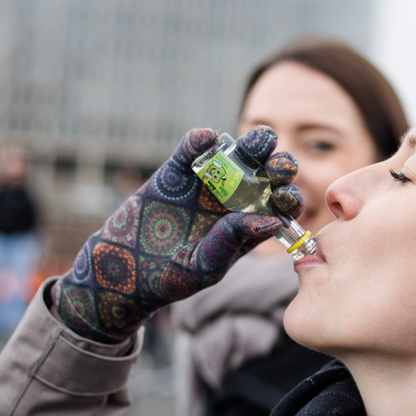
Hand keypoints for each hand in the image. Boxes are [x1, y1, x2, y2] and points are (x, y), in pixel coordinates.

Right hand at [52, 127, 302, 342]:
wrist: (125, 267)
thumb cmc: (171, 277)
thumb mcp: (204, 267)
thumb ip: (231, 243)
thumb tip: (268, 220)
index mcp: (253, 223)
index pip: (283, 206)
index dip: (290, 198)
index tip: (286, 198)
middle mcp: (239, 197)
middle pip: (269, 173)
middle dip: (280, 165)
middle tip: (278, 167)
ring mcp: (211, 179)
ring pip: (241, 152)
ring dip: (254, 143)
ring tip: (256, 144)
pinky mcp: (180, 168)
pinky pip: (194, 148)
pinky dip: (200, 140)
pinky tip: (205, 139)